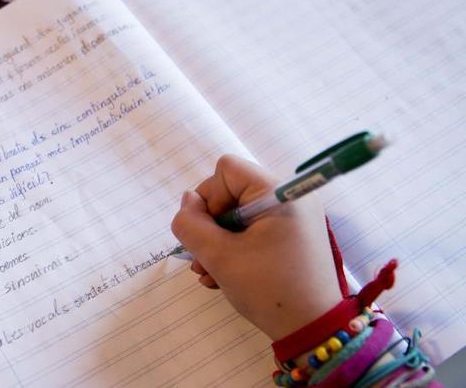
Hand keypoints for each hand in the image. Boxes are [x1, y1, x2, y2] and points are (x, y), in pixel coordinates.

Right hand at [171, 155, 341, 339]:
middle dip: (209, 227)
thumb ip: (191, 224)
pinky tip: (224, 276)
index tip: (208, 233)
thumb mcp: (218, 257)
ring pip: (238, 215)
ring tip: (210, 274)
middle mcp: (290, 198)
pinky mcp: (292, 237)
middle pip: (230, 193)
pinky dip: (235, 249)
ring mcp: (293, 219)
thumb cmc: (268, 290)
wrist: (313, 331)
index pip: (227, 171)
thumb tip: (188, 202)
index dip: (207, 198)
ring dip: (217, 242)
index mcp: (279, 194)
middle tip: (202, 261)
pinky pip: (253, 230)